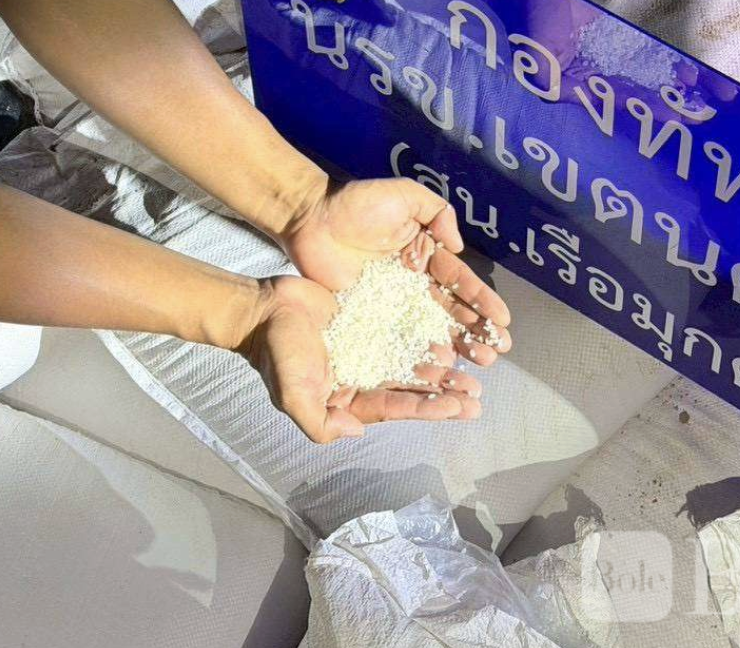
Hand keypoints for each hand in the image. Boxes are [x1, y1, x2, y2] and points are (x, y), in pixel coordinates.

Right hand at [237, 274, 485, 443]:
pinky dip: (424, 335)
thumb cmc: (276, 352)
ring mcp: (365, 350)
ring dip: (440, 369)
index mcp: (346, 400)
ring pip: (410, 362)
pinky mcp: (367, 322)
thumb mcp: (292, 395)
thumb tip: (358, 432)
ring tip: (471, 371)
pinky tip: (448, 335)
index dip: (428, 408)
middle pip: (408, 389)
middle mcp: (360, 378)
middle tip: (477, 396)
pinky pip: (401, 330)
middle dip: (443, 394)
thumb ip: (320, 422)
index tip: (459, 407)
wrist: (262, 309)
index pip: (393, 407)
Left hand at [280, 177, 512, 366]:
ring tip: (478, 363)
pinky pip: (396, 335)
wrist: (309, 218)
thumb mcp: (404, 195)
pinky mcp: (369, 314)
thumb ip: (436, 213)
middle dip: (476, 329)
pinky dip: (416, 350)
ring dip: (455, 344)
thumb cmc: (356, 203)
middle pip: (450, 309)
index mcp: (425, 253)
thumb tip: (458, 246)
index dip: (481, 300)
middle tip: (496, 351)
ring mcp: (391, 301)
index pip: (459, 280)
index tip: (502, 320)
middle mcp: (413, 280)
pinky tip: (437, 366)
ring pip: (429, 327)